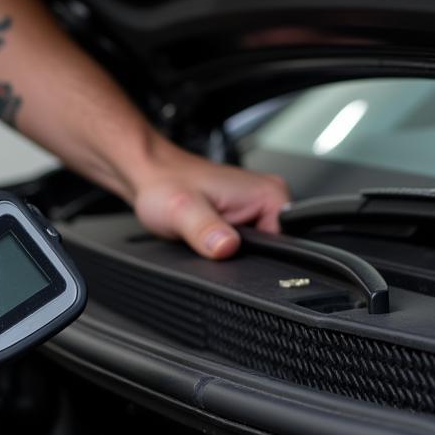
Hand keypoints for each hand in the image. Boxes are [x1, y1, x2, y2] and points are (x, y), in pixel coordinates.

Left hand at [129, 140, 289, 258]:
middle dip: (239, 255)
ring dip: (228, 251)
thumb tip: (226, 247)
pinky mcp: (241, 216)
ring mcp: (254, 207)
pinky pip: (240, 243)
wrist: (150, 177)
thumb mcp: (183, 212)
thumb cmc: (164, 185)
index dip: (256, 257)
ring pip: (253, 249)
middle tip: (210, 241)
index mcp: (269, 194)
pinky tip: (206, 237)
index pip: (285, 244)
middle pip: (269, 249)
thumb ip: (206, 231)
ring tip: (205, 235)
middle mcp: (267, 199)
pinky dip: (221, 246)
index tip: (227, 251)